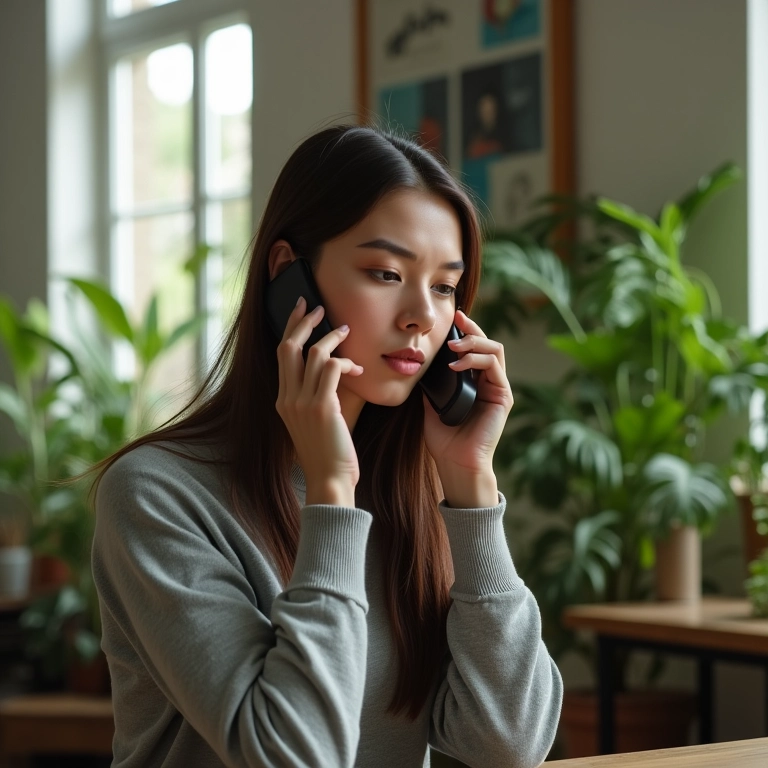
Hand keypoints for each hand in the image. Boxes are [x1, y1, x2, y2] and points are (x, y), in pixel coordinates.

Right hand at [275, 297, 362, 504]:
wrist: (329, 480)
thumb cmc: (328, 454)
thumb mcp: (313, 423)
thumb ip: (316, 397)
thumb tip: (332, 371)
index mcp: (282, 401)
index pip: (282, 355)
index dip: (291, 329)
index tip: (301, 311)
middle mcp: (287, 399)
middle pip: (288, 347)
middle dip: (303, 322)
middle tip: (318, 308)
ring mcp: (302, 403)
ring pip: (313, 353)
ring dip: (332, 338)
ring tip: (346, 333)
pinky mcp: (322, 407)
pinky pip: (332, 368)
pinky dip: (347, 362)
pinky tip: (359, 370)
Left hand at [423, 309, 513, 480]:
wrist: (455, 464)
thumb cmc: (444, 440)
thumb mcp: (431, 404)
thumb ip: (432, 384)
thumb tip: (421, 362)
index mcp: (474, 382)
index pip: (473, 348)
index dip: (465, 331)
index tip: (452, 318)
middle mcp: (489, 382)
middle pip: (487, 343)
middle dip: (471, 329)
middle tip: (455, 324)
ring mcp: (498, 388)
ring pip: (494, 350)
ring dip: (474, 342)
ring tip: (453, 346)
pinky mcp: (503, 397)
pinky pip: (494, 368)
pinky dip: (476, 361)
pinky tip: (457, 366)